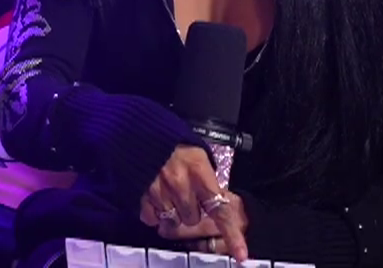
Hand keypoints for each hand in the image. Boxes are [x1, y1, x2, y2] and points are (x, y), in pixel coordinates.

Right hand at [137, 146, 248, 261]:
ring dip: (172, 212)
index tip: (241, 254)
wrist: (141, 128)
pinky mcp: (141, 193)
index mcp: (200, 172)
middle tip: (185, 194)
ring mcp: (160, 189)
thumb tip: (214, 200)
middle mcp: (181, 183)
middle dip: (190, 210)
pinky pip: (151, 217)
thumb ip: (207, 180)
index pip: (220, 209)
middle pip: (192, 219)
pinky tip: (154, 196)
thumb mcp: (199, 155)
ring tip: (168, 193)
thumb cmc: (173, 141)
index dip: (232, 234)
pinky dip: (153, 212)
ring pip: (172, 221)